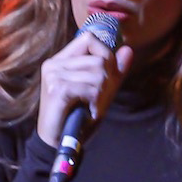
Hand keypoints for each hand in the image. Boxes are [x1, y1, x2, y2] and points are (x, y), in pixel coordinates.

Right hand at [36, 29, 133, 147]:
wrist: (58, 142)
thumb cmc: (78, 117)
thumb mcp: (100, 92)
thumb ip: (114, 71)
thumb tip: (128, 50)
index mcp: (61, 60)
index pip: (89, 38)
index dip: (105, 54)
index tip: (106, 76)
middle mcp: (54, 64)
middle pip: (98, 58)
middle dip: (107, 80)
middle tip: (98, 98)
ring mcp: (53, 76)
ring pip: (96, 72)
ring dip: (101, 93)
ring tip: (92, 105)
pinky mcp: (57, 90)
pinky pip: (90, 87)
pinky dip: (95, 101)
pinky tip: (89, 110)